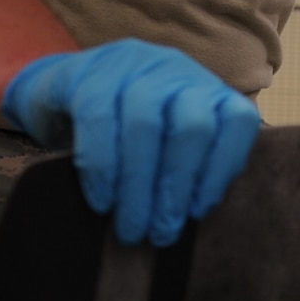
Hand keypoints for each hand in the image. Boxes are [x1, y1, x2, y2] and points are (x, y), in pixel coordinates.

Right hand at [2, 39, 261, 246]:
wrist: (61, 92)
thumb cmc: (123, 134)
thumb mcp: (164, 146)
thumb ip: (183, 173)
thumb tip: (184, 223)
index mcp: (207, 91)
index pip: (238, 120)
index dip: (223, 168)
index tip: (199, 211)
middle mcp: (177, 72)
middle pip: (192, 126)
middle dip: (176, 188)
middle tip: (160, 233)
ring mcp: (134, 67)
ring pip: (145, 125)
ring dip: (139, 186)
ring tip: (131, 228)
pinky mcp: (88, 74)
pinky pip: (98, 120)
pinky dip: (102, 168)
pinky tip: (102, 201)